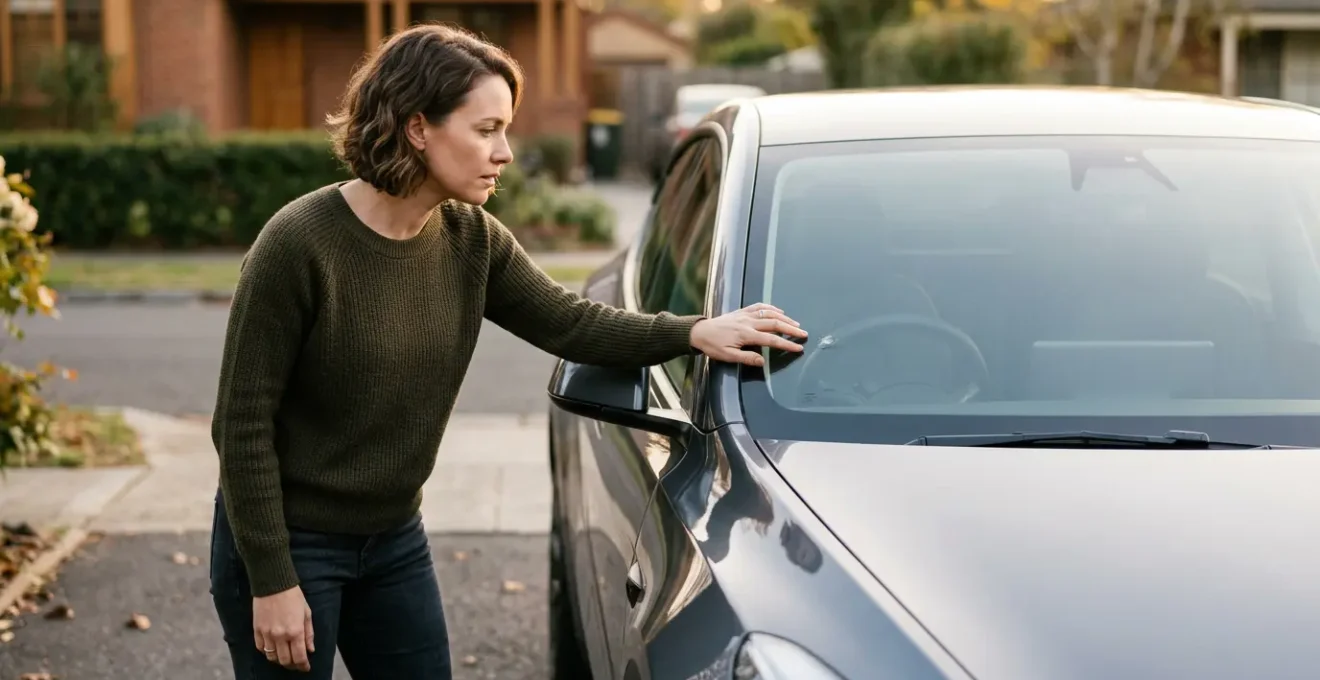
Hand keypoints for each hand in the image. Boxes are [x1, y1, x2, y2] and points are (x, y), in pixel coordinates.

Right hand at [253, 585, 314, 671]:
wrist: (273, 583)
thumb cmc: (293, 596)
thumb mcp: (306, 613)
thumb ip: (309, 633)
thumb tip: (310, 650)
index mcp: (295, 631)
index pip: (299, 657)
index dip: (303, 666)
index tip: (306, 667)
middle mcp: (280, 636)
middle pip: (285, 660)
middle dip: (292, 665)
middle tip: (296, 664)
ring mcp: (267, 634)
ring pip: (272, 657)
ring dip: (279, 660)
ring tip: (285, 657)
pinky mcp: (257, 630)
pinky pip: (260, 648)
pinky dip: (267, 652)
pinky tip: (273, 649)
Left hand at [690, 303, 806, 365]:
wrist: (699, 332)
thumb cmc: (713, 346)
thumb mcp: (728, 356)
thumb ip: (746, 358)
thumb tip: (763, 361)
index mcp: (746, 335)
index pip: (771, 340)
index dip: (787, 344)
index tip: (798, 348)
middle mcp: (748, 322)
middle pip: (775, 324)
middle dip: (791, 329)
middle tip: (804, 334)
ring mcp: (745, 315)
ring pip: (769, 313)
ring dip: (784, 318)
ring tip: (796, 324)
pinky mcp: (741, 311)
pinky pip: (759, 306)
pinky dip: (771, 308)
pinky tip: (779, 311)